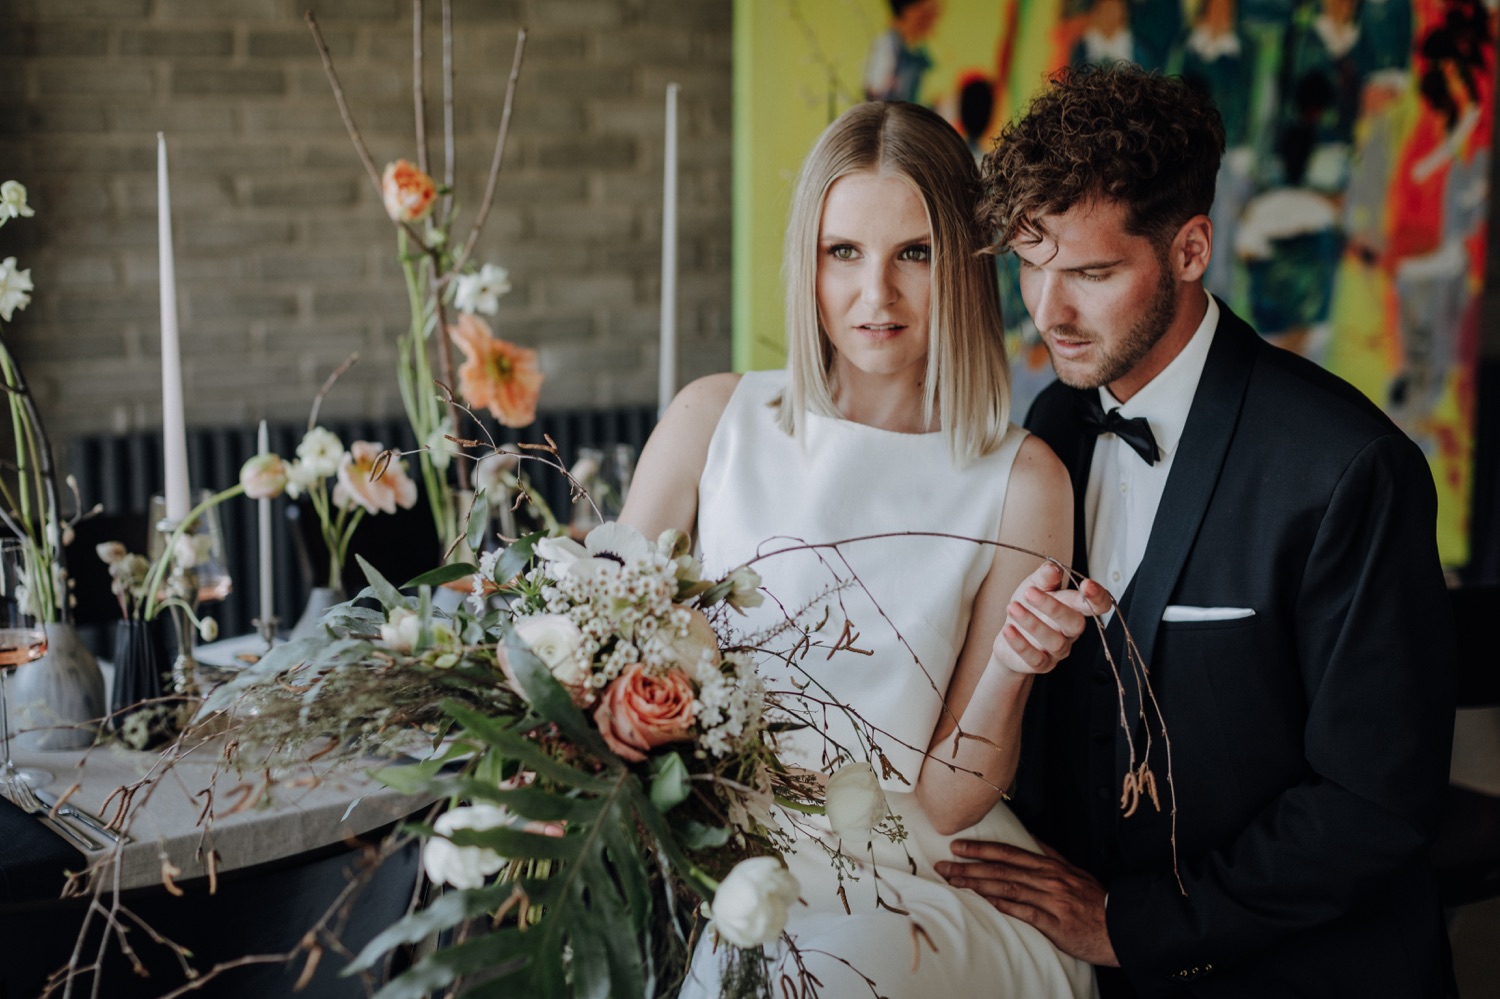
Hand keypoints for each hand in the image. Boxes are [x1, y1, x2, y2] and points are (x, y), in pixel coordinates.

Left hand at [936, 838, 1119, 966]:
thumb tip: (1032, 839)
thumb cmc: (1096, 901)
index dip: (981, 849)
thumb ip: (1051, 855)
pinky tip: (983, 902)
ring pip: (1007, 888)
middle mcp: (1048, 880)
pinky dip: (1002, 906)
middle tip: (943, 864)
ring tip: (954, 882)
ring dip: (977, 884)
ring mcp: (1051, 901)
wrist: (1122, 926)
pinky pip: (1023, 912)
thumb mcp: (1074, 872)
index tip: (957, 846)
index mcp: (1050, 867)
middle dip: (969, 866)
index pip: (1009, 853)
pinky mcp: (1055, 923)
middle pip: (1001, 869)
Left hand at [992, 562, 1110, 675]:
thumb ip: (1044, 577)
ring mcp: (1057, 651)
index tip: (1087, 585)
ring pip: (1054, 641)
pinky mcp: (1041, 664)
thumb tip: (1053, 568)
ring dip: (1032, 624)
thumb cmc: (1028, 607)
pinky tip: (1008, 629)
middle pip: (1075, 623)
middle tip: (1029, 592)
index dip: (1098, 597)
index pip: (1098, 606)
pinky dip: (1021, 644)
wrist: (1008, 635)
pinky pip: (1035, 658)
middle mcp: (1070, 632)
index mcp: (1075, 609)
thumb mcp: (1034, 586)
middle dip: (1054, 607)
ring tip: (1012, 607)